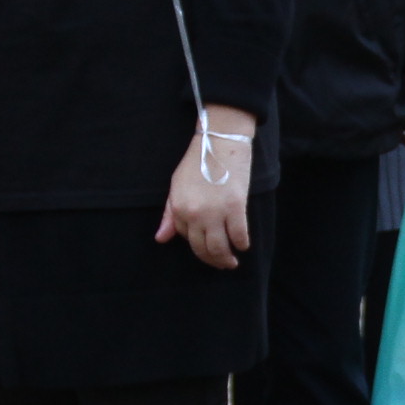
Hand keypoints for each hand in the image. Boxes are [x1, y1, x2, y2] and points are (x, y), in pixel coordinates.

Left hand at [156, 105, 256, 269]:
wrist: (219, 141)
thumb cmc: (197, 161)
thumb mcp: (176, 186)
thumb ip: (169, 215)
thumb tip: (161, 238)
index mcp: (179, 208)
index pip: (186, 237)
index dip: (197, 242)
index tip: (206, 243)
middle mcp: (195, 214)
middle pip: (203, 248)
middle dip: (212, 260)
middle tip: (222, 263)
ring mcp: (216, 212)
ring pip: (219, 248)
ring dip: (226, 259)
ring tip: (231, 262)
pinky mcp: (236, 207)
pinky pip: (239, 235)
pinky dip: (242, 244)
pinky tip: (243, 245)